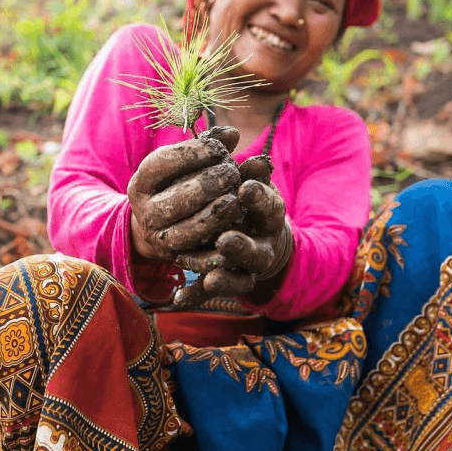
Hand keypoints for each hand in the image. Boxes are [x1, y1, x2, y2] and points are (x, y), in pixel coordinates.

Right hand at [127, 127, 241, 261]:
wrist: (157, 228)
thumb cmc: (177, 184)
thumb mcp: (183, 164)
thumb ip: (207, 146)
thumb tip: (232, 133)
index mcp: (142, 183)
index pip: (162, 164)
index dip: (192, 155)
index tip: (218, 148)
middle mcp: (146, 212)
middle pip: (177, 199)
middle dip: (207, 186)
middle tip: (233, 174)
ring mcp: (161, 239)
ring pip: (188, 230)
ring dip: (214, 216)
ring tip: (236, 201)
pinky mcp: (178, 259)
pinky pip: (198, 259)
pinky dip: (216, 251)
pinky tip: (235, 236)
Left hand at [172, 170, 291, 308]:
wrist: (261, 233)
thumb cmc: (251, 200)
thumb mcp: (252, 181)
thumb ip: (249, 171)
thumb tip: (248, 151)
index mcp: (271, 218)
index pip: (270, 208)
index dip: (259, 199)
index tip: (245, 188)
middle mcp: (263, 247)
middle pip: (257, 253)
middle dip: (242, 247)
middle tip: (224, 240)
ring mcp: (248, 269)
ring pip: (241, 279)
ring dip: (225, 278)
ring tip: (210, 278)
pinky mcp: (231, 282)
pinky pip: (213, 293)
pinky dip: (198, 295)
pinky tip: (180, 299)